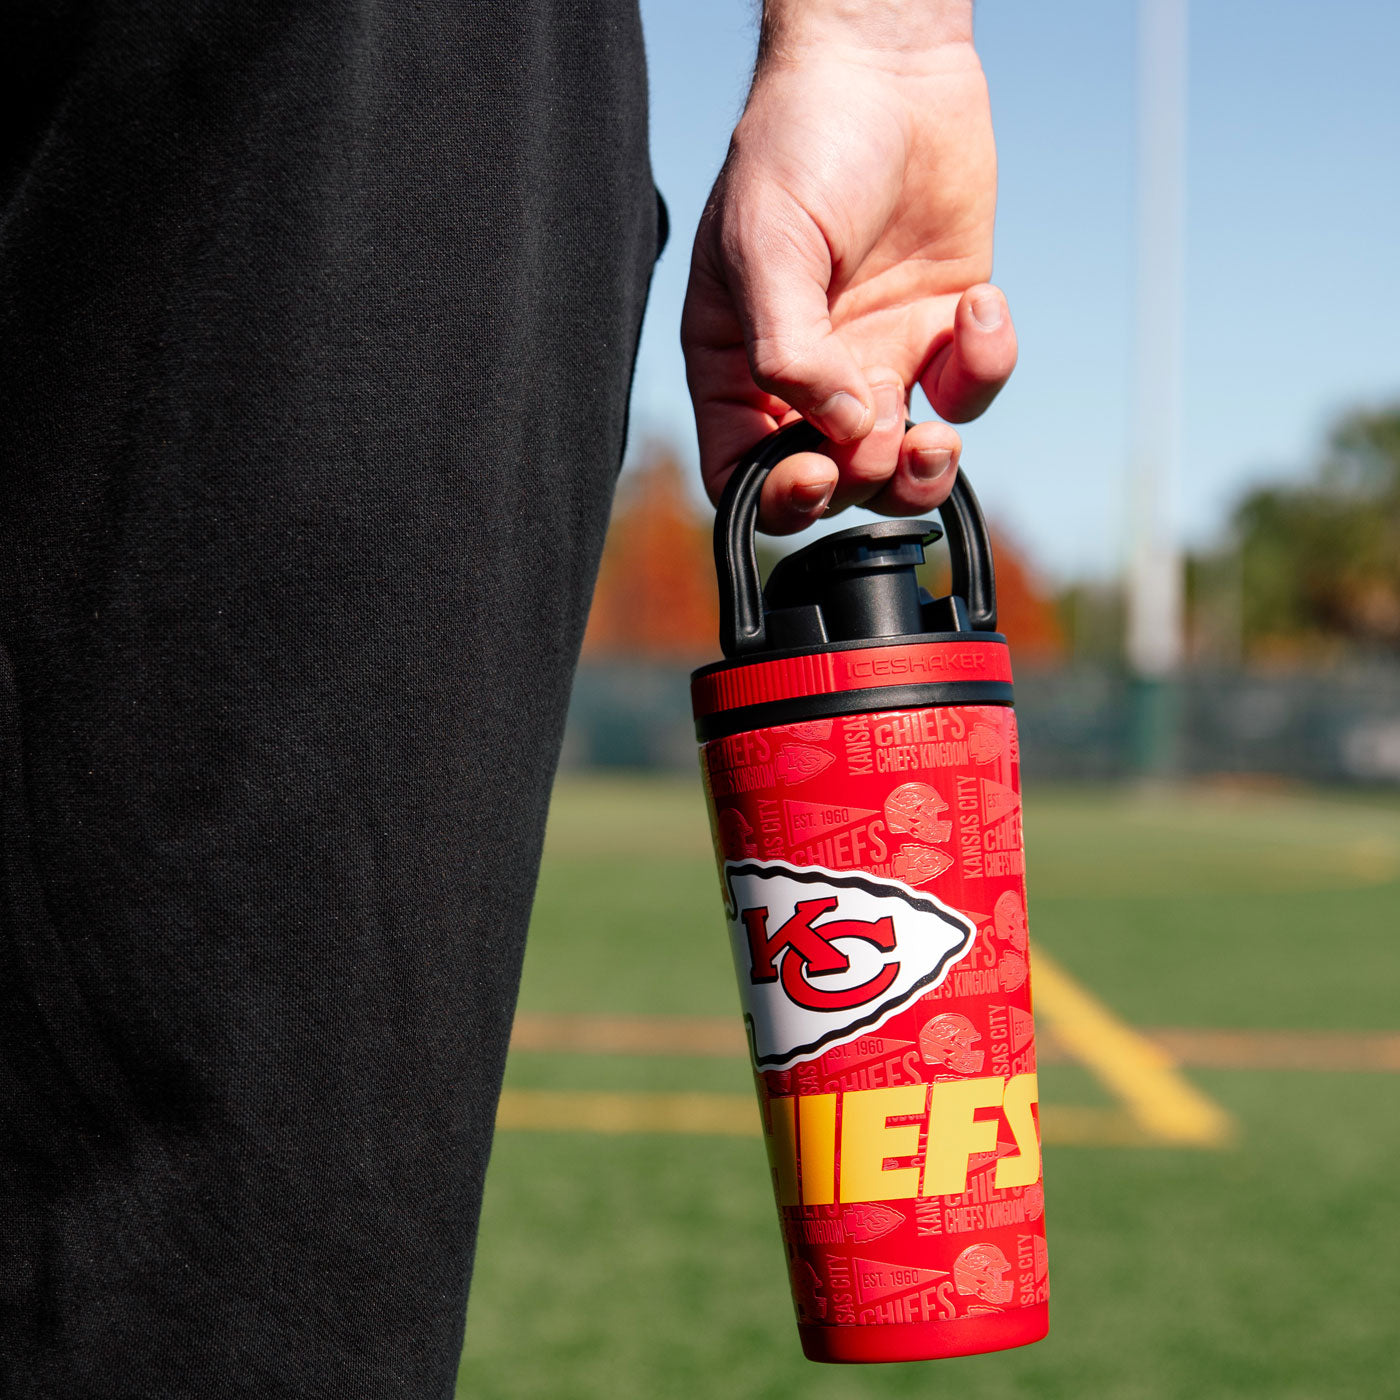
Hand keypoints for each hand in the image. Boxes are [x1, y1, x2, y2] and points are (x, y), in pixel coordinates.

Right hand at [681, 15, 1016, 533]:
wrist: (886, 68)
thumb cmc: (801, 144)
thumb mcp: (767, 245)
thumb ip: (789, 350)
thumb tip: (840, 429)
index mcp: (740, 368)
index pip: (744, 475)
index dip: (778, 498)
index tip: (816, 472)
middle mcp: (806, 379)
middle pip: (833, 484)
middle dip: (863, 474)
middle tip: (882, 422)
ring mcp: (876, 361)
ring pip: (902, 464)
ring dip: (924, 466)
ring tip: (937, 430)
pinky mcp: (940, 334)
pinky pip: (966, 392)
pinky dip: (983, 369)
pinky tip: (978, 307)